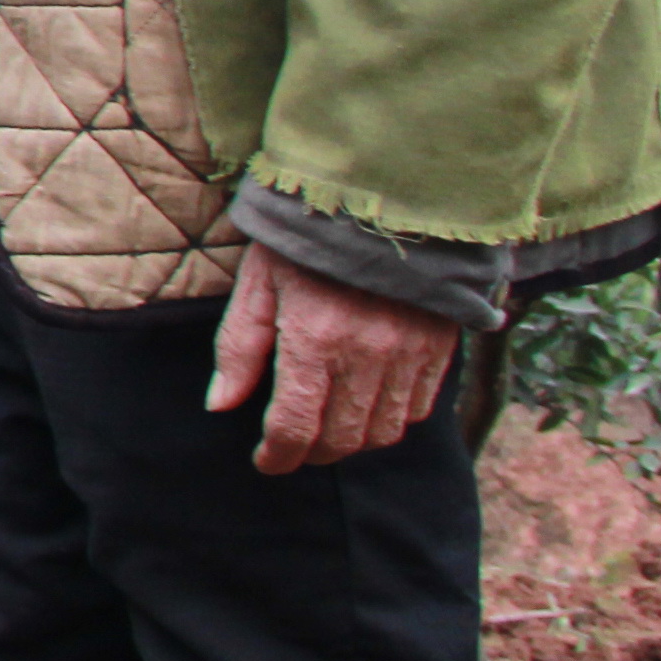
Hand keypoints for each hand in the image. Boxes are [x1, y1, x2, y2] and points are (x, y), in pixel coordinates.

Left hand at [208, 243, 463, 475]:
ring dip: (351, 442)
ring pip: (382, 432)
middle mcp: (366, 354)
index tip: (266, 462)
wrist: (384, 199)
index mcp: (313, 338)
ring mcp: (409, 354)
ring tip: (328, 430)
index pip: (295, 427)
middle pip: (340, 439)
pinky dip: (390, 419)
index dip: (277, 456)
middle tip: (293, 447)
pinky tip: (367, 405)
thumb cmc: (307, 237)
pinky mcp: (439, 348)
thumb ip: (240, 347)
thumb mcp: (258, 281)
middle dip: (311, 453)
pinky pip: (416, 410)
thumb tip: (221, 405)